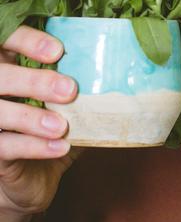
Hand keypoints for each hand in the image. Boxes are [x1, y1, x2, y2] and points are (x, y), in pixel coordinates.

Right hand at [0, 24, 79, 217]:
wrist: (28, 181)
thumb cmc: (49, 132)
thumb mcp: (66, 105)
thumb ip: (83, 87)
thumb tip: (126, 71)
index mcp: (8, 66)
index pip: (7, 40)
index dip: (26, 40)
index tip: (58, 51)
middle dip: (33, 80)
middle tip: (69, 90)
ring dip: (31, 117)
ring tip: (61, 126)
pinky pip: (5, 146)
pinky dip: (34, 146)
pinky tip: (60, 148)